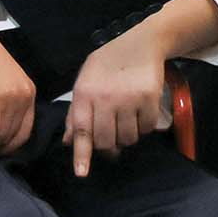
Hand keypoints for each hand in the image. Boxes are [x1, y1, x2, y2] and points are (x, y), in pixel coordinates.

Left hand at [66, 22, 174, 175]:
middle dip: (109, 146)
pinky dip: (144, 127)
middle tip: (112, 138)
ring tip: (127, 119)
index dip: (81, 154)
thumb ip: (75, 112)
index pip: (81, 130)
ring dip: (128, 136)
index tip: (81, 173)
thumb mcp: (85, 82)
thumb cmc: (107, 65)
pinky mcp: (149, 99)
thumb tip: (67, 142)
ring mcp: (129, 99)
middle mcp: (105, 98)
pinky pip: (147, 129)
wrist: (141, 43)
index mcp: (84, 94)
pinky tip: (141, 112)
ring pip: (127, 138)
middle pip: (106, 141)